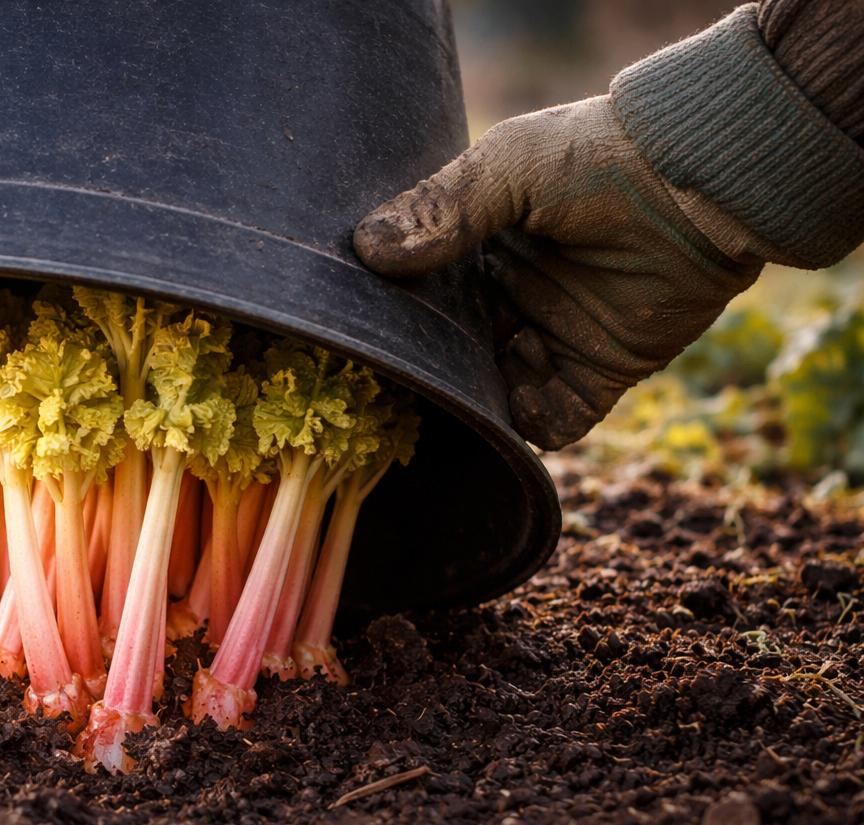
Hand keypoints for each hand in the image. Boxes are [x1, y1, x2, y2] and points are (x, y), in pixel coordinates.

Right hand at [353, 96, 761, 449]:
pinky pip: (552, 423)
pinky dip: (533, 424)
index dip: (395, 313)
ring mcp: (549, 341)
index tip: (365, 327)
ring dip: (481, 397)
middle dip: (432, 367)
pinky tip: (525, 399)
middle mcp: (506, 301)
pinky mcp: (595, 376)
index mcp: (477, 251)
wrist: (702, 185)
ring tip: (475, 383)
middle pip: (449, 352)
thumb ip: (442, 209)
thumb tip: (366, 249)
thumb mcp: (508, 168)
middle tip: (408, 374)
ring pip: (492, 393)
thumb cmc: (600, 158)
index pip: (420, 295)